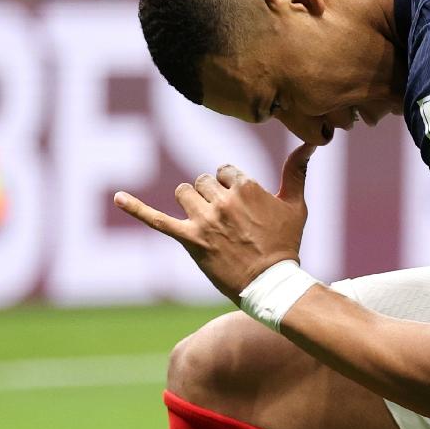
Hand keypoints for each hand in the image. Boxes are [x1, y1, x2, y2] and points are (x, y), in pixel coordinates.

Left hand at [114, 144, 314, 298]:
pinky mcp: (189, 239)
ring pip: (184, 193)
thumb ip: (297, 171)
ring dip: (192, 203)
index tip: (241, 208)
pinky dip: (135, 207)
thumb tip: (312, 145)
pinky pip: (157, 219)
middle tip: (227, 222)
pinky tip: (117, 197)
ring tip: (206, 223)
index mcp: (246, 187)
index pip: (224, 171)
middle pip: (202, 181)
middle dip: (211, 196)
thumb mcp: (296, 205)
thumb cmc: (286, 244)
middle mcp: (222, 200)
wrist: (272, 284)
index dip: (230, 187)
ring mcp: (204, 220)